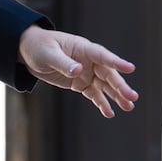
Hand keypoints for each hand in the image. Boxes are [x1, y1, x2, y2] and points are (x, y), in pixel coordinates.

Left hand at [18, 25, 137, 117]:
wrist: (29, 52)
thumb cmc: (40, 47)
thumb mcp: (49, 55)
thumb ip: (64, 63)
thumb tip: (78, 70)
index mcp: (83, 48)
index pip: (103, 55)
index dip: (117, 62)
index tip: (131, 68)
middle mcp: (89, 61)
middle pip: (108, 74)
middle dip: (121, 86)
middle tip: (133, 97)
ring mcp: (86, 72)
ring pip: (105, 85)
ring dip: (117, 96)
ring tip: (129, 107)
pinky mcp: (80, 83)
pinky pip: (94, 94)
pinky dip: (102, 103)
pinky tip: (110, 113)